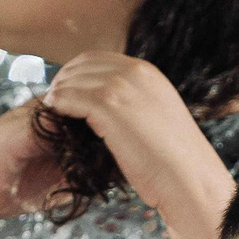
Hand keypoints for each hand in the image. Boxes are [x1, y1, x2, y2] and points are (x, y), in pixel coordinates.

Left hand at [42, 52, 235, 230]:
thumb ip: (138, 106)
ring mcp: (122, 86)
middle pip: (83, 63)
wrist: (188, 179)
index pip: (101, 59)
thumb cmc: (176, 162)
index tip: (68, 89)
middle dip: (64, 78)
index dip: (78, 72)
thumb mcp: (159, 120)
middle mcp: (136, 72)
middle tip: (53, 99)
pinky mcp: (109, 106)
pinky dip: (57, 104)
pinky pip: (70, 97)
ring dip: (58, 92)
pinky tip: (52, 115)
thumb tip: (117, 113)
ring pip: (73, 79)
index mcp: (149, 73)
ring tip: (50, 109)